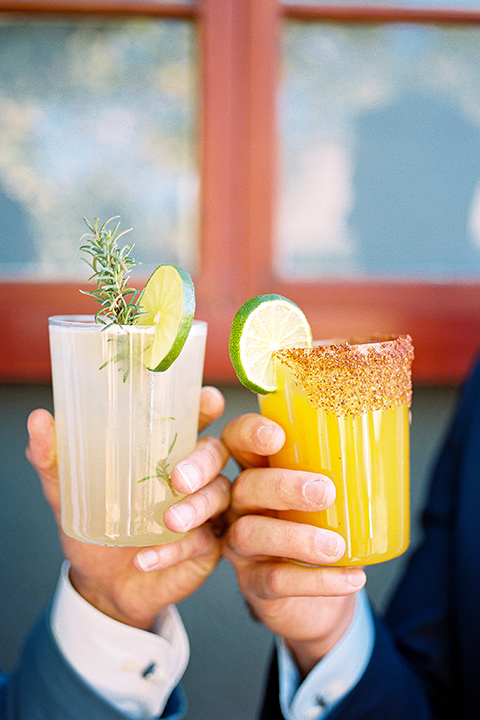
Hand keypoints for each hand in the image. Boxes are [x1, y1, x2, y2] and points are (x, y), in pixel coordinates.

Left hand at [26, 386, 229, 630]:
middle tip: (178, 478)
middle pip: (217, 452)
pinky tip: (146, 559)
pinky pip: (204, 541)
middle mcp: (193, 474)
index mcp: (165, 449)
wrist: (102, 586)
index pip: (194, 417)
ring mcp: (205, 509)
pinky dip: (175, 550)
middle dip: (203, 461)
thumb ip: (53, 458)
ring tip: (167, 522)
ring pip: (219, 495)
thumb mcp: (68, 492)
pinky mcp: (208, 545)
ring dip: (196, 507)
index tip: (208, 401)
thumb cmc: (93, 527)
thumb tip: (38, 420)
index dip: (205, 406)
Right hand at [222, 413, 366, 676]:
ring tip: (337, 545)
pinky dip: (315, 581)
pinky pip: (274, 581)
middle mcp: (242, 503)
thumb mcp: (334, 488)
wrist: (316, 596)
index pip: (237, 439)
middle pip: (244, 485)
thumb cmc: (324, 525)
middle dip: (282, 486)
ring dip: (296, 538)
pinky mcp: (253, 584)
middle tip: (325, 491)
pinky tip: (351, 575)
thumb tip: (402, 415)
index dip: (250, 433)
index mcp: (259, 467)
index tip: (278, 436)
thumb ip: (357, 454)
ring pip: (251, 534)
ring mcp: (241, 545)